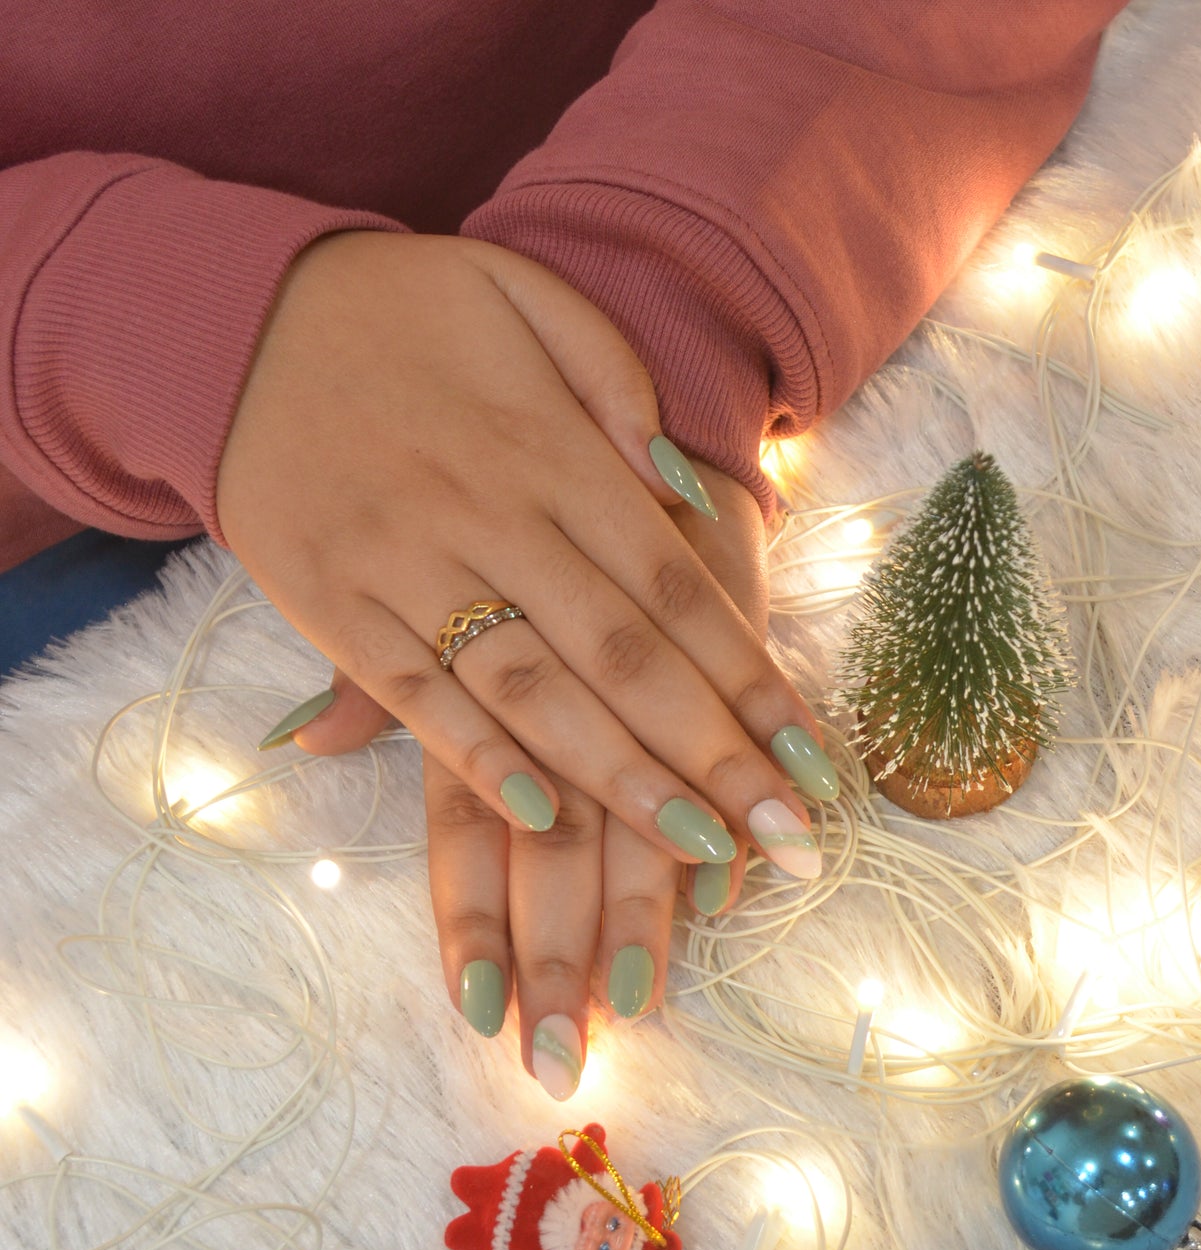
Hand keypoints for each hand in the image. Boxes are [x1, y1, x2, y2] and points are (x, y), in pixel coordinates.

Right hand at [223, 231, 830, 879]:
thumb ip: (614, 384)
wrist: (235, 311)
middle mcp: (488, 515)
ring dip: (617, 775)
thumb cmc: (408, 311)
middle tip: (788, 837)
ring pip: (529, 688)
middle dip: (713, 754)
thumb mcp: (529, 297)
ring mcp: (404, 564)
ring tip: (698, 849)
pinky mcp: (329, 603)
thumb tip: (676, 486)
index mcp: (549, 450)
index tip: (813, 759)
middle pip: (622, 655)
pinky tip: (542, 819)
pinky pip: (410, 693)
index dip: (750, 681)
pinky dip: (474, 756)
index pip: (675, 587)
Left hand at [293, 467, 826, 1098]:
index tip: (483, 1017)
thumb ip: (377, 665)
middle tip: (566, 1060)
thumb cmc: (489, 477)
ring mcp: (634, 634)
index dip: (473, 918)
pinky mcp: (706, 593)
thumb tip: (308, 741)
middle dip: (560, 947)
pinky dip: (724, 788)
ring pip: (645, 778)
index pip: (467, 817)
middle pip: (555, 831)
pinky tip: (731, 889)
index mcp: (467, 657)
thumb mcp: (420, 557)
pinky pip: (713, 736)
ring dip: (650, 905)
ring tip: (647, 1004)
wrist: (590, 357)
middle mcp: (549, 659)